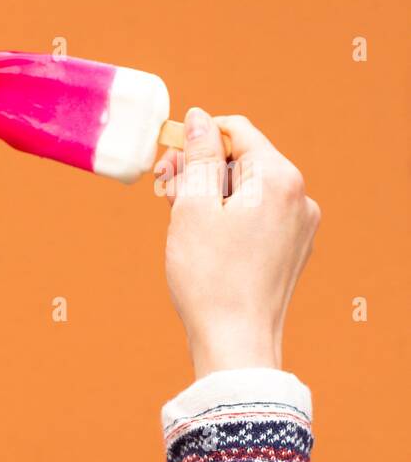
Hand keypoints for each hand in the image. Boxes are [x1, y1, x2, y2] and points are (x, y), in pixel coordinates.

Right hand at [154, 107, 320, 379]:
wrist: (236, 342)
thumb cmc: (210, 277)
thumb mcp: (192, 207)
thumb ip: (197, 157)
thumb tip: (198, 120)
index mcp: (279, 178)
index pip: (237, 131)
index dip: (195, 138)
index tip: (165, 158)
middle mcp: (299, 197)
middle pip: (243, 160)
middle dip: (199, 169)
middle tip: (163, 192)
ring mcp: (298, 225)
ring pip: (247, 190)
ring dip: (209, 194)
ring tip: (177, 218)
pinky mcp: (291, 249)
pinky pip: (257, 216)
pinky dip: (227, 217)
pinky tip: (201, 238)